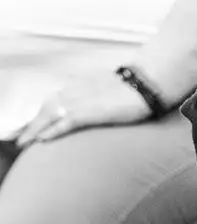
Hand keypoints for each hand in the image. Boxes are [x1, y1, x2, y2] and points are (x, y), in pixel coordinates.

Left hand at [15, 70, 151, 147]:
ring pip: (49, 114)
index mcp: (83, 85)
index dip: (41, 113)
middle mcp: (77, 91)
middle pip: (47, 107)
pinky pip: (64, 122)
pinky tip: (41, 139)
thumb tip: (104, 103)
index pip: (55, 99)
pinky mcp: (90, 111)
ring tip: (23, 142)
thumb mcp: (115, 89)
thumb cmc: (138, 86)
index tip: (32, 124)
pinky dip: (51, 130)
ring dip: (34, 129)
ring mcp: (82, 100)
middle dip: (32, 122)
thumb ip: (103, 95)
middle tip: (19, 137)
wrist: (149, 81)